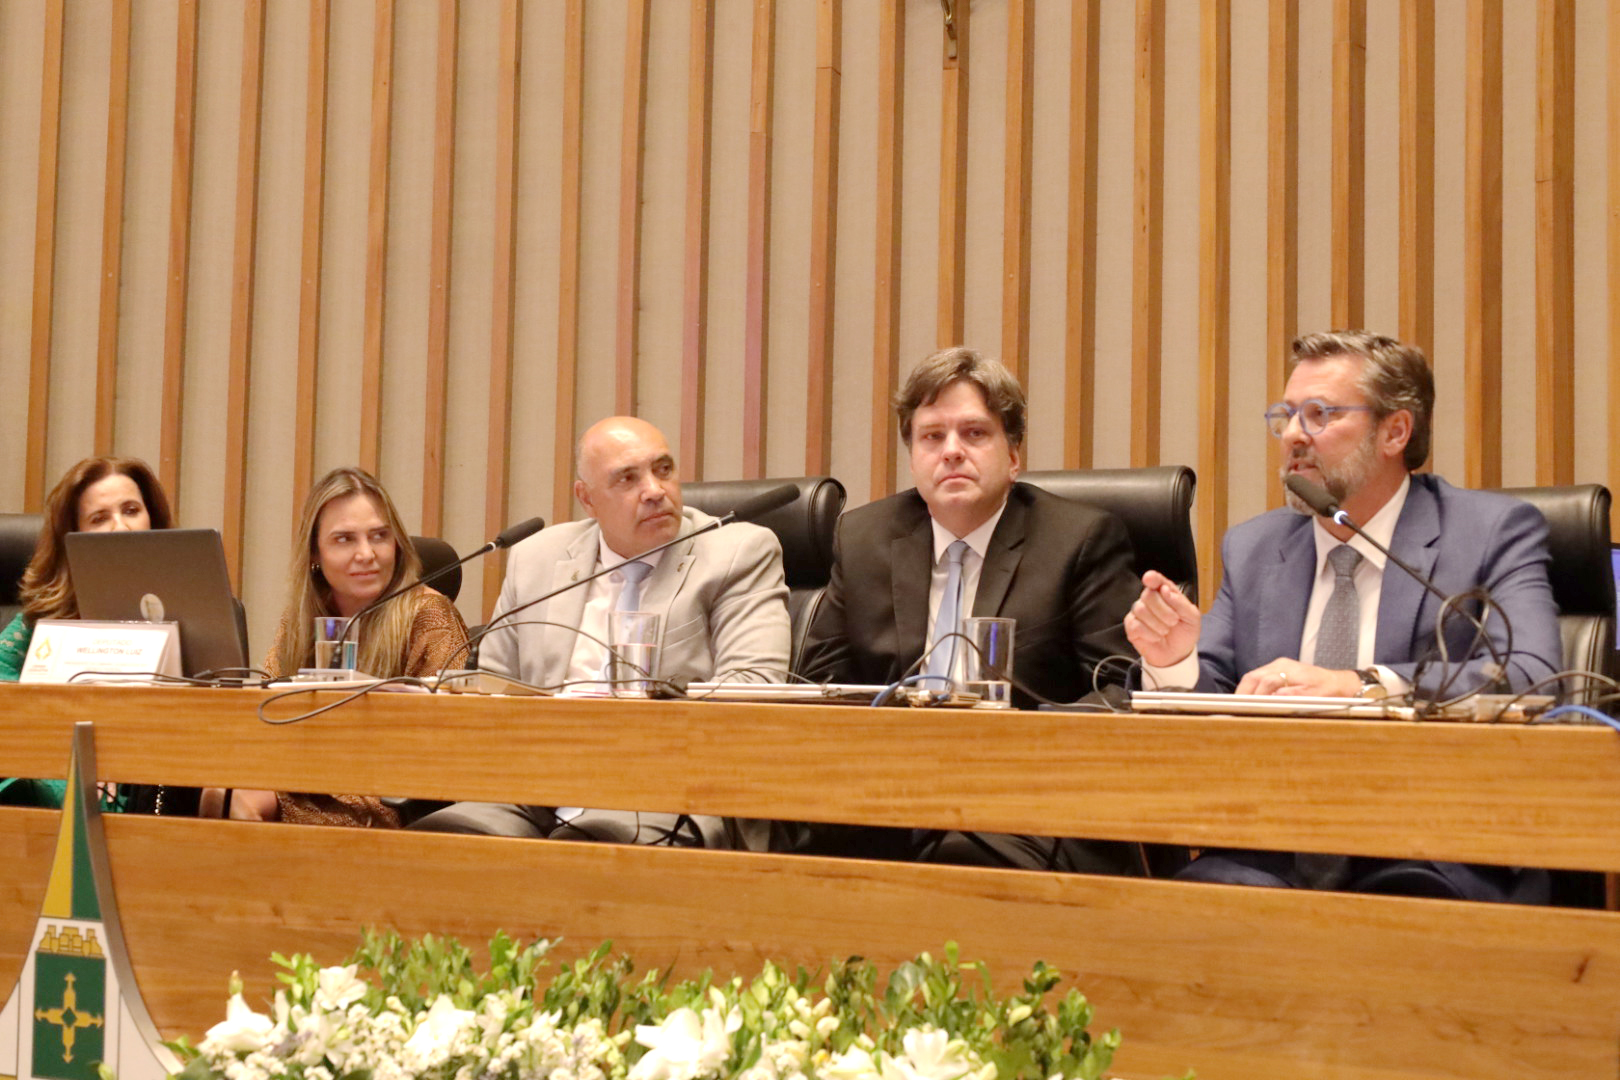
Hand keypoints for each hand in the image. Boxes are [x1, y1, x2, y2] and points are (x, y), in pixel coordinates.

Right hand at [1124, 570, 1200, 667]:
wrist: (1177, 654)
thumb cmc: (1185, 633)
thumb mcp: (1192, 618)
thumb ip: (1181, 602)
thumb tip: (1165, 591)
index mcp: (1165, 593)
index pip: (1155, 580)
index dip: (1152, 578)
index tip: (1149, 578)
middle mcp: (1149, 600)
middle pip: (1148, 595)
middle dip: (1164, 611)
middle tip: (1173, 622)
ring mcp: (1138, 612)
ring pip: (1141, 610)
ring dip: (1158, 624)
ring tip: (1165, 631)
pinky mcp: (1131, 626)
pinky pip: (1136, 625)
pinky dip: (1150, 634)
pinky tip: (1156, 637)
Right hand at [1235, 657, 1361, 696]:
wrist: (1339, 683)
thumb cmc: (1328, 690)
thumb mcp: (1314, 695)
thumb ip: (1294, 695)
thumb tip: (1275, 696)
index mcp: (1287, 669)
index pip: (1264, 681)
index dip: (1255, 696)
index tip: (1248, 708)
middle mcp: (1279, 665)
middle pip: (1252, 677)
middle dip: (1242, 692)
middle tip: (1235, 708)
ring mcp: (1277, 666)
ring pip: (1252, 677)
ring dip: (1244, 691)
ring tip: (1239, 706)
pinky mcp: (1277, 671)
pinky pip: (1258, 678)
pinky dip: (1251, 689)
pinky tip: (1249, 700)